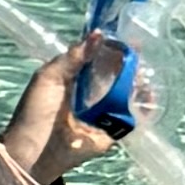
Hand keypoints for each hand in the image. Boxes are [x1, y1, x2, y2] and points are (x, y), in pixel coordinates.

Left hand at [0, 37, 133, 184]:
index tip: (129, 40)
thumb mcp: (49, 76)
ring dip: (139, 84)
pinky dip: (144, 107)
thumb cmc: (36, 110)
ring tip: (144, 76)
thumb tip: (98, 34)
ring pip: (128, 94)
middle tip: (140, 58)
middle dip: (130, 66)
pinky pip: (134, 118)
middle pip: (118, 76)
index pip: (99, 60)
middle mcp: (91, 94)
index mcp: (74, 78)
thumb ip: (73, 57)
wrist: (35, 150)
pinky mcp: (113, 132)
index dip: (113, 50)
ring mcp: (103, 113)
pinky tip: (148, 96)